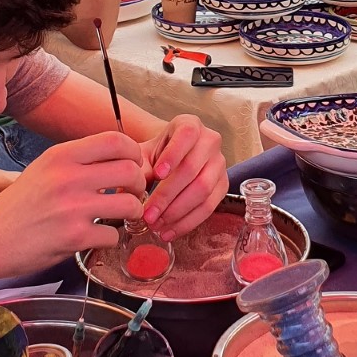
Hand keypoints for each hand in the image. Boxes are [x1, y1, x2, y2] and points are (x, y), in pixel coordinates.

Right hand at [0, 132, 145, 274]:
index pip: (116, 139)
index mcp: (62, 155)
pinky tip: (97, 237)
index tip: (132, 166)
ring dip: (132, 212)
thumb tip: (119, 159)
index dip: (133, 153)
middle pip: (130, 170)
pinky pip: (113, 235)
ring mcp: (73, 208)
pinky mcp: (75, 237)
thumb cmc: (19, 206)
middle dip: (139, 184)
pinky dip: (110, 238)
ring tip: (120, 216)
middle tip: (131, 194)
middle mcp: (68, 177)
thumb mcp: (44, 169)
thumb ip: (78, 161)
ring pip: (130, 204)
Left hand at [139, 116, 227, 239]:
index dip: (173, 155)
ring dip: (177, 212)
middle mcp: (210, 141)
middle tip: (149, 214)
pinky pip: (209, 207)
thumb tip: (132, 190)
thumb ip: (138, 168)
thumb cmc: (157, 154)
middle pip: (192, 169)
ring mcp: (220, 164)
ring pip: (203, 190)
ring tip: (157, 225)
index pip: (186, 135)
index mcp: (190, 125)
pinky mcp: (223, 185)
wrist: (172, 158)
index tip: (158, 174)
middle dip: (168, 195)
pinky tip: (170, 231)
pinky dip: (188, 222)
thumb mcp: (144, 153)